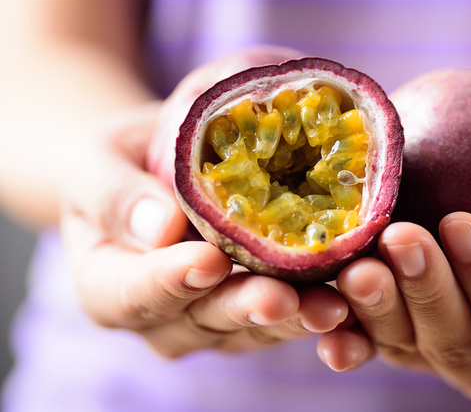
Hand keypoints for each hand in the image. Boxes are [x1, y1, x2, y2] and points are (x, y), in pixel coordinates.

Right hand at [61, 64, 346, 357]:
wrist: (158, 175)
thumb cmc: (121, 166)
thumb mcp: (97, 164)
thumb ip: (115, 194)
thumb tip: (159, 227)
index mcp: (108, 286)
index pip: (134, 293)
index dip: (171, 281)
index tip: (208, 260)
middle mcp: (162, 317)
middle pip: (202, 320)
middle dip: (244, 307)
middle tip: (280, 296)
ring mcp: (211, 321)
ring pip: (252, 328)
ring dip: (292, 317)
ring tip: (329, 305)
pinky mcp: (255, 313)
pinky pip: (286, 317)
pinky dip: (316, 308)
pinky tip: (350, 299)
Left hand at [316, 153, 470, 399]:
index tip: (462, 223)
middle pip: (458, 338)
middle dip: (428, 290)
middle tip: (402, 237)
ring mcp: (433, 351)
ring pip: (406, 343)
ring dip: (380, 307)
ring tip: (359, 264)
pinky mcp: (391, 336)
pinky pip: (365, 341)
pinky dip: (345, 333)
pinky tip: (322, 312)